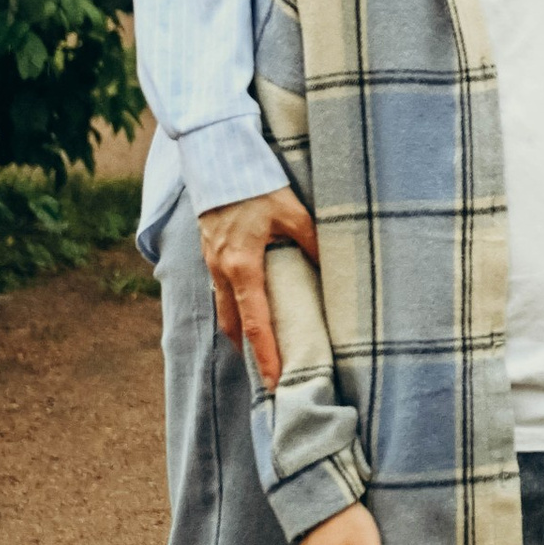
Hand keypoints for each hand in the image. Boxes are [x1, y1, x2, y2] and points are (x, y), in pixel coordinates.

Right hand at [197, 188, 322, 392]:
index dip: (266, 355)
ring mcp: (212, 264)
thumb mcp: (291, 212)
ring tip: (260, 349)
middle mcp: (222, 272)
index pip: (255, 323)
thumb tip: (333, 267)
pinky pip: (220, 292)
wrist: (216, 161)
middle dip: (249, 352)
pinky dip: (233, 308)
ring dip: (239, 331)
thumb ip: (312, 240)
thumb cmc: (255, 184)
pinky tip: (249, 309)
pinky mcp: (210, 254)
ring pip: (224, 310)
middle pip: (233, 326)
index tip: (274, 383)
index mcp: (242, 267)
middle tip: (269, 375)